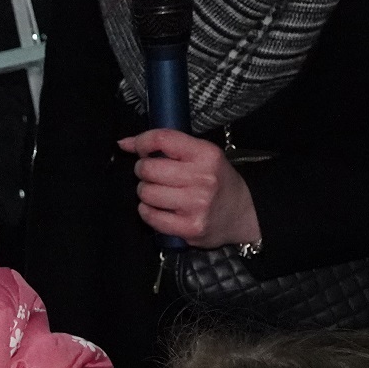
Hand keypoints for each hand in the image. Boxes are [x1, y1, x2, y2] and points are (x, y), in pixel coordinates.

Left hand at [117, 129, 260, 247]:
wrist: (244, 213)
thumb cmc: (217, 180)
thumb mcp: (201, 155)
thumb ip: (167, 145)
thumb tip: (124, 143)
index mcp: (206, 154)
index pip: (162, 139)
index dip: (142, 142)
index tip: (139, 149)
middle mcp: (202, 178)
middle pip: (148, 169)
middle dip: (143, 170)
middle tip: (152, 174)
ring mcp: (196, 205)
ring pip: (146, 193)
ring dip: (145, 192)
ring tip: (158, 192)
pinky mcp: (190, 228)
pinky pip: (151, 217)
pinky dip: (148, 211)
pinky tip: (158, 208)